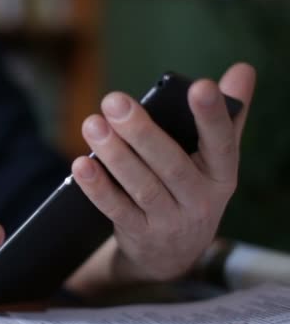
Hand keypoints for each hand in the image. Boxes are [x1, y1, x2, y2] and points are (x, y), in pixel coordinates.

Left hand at [66, 63, 255, 292]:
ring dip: (114, 155)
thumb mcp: (214, 159)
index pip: (222, 143)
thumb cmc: (192, 189)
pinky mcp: (141, 235)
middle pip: (170, 165)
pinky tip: (81, 166)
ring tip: (92, 125)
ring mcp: (170, 222)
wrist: (173, 254)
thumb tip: (242, 69)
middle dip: (141, 131)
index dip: (212, 116)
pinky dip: (98, 189)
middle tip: (114, 101)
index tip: (200, 86)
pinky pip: (117, 210)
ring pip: (142, 186)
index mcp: (222, 174)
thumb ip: (225, 115)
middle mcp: (201, 200)